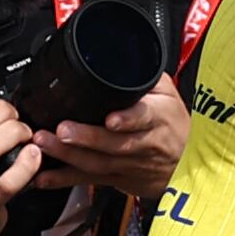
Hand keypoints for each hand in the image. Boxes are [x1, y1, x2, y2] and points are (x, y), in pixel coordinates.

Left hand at [40, 76, 190, 200]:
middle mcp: (144, 144)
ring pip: (99, 163)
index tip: (112, 119)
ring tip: (46, 144)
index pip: (144, 118)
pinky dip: (65, 179)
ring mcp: (130, 165)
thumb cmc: (175, 125)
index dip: (128, 120)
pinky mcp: (119, 179)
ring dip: (70, 155)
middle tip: (62, 130)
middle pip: (115, 144)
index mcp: (158, 118)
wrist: (189, 163)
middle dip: (86, 138)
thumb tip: (122, 56)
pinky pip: (89, 180)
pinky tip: (45, 177)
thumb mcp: (168, 94)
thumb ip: (143, 77)